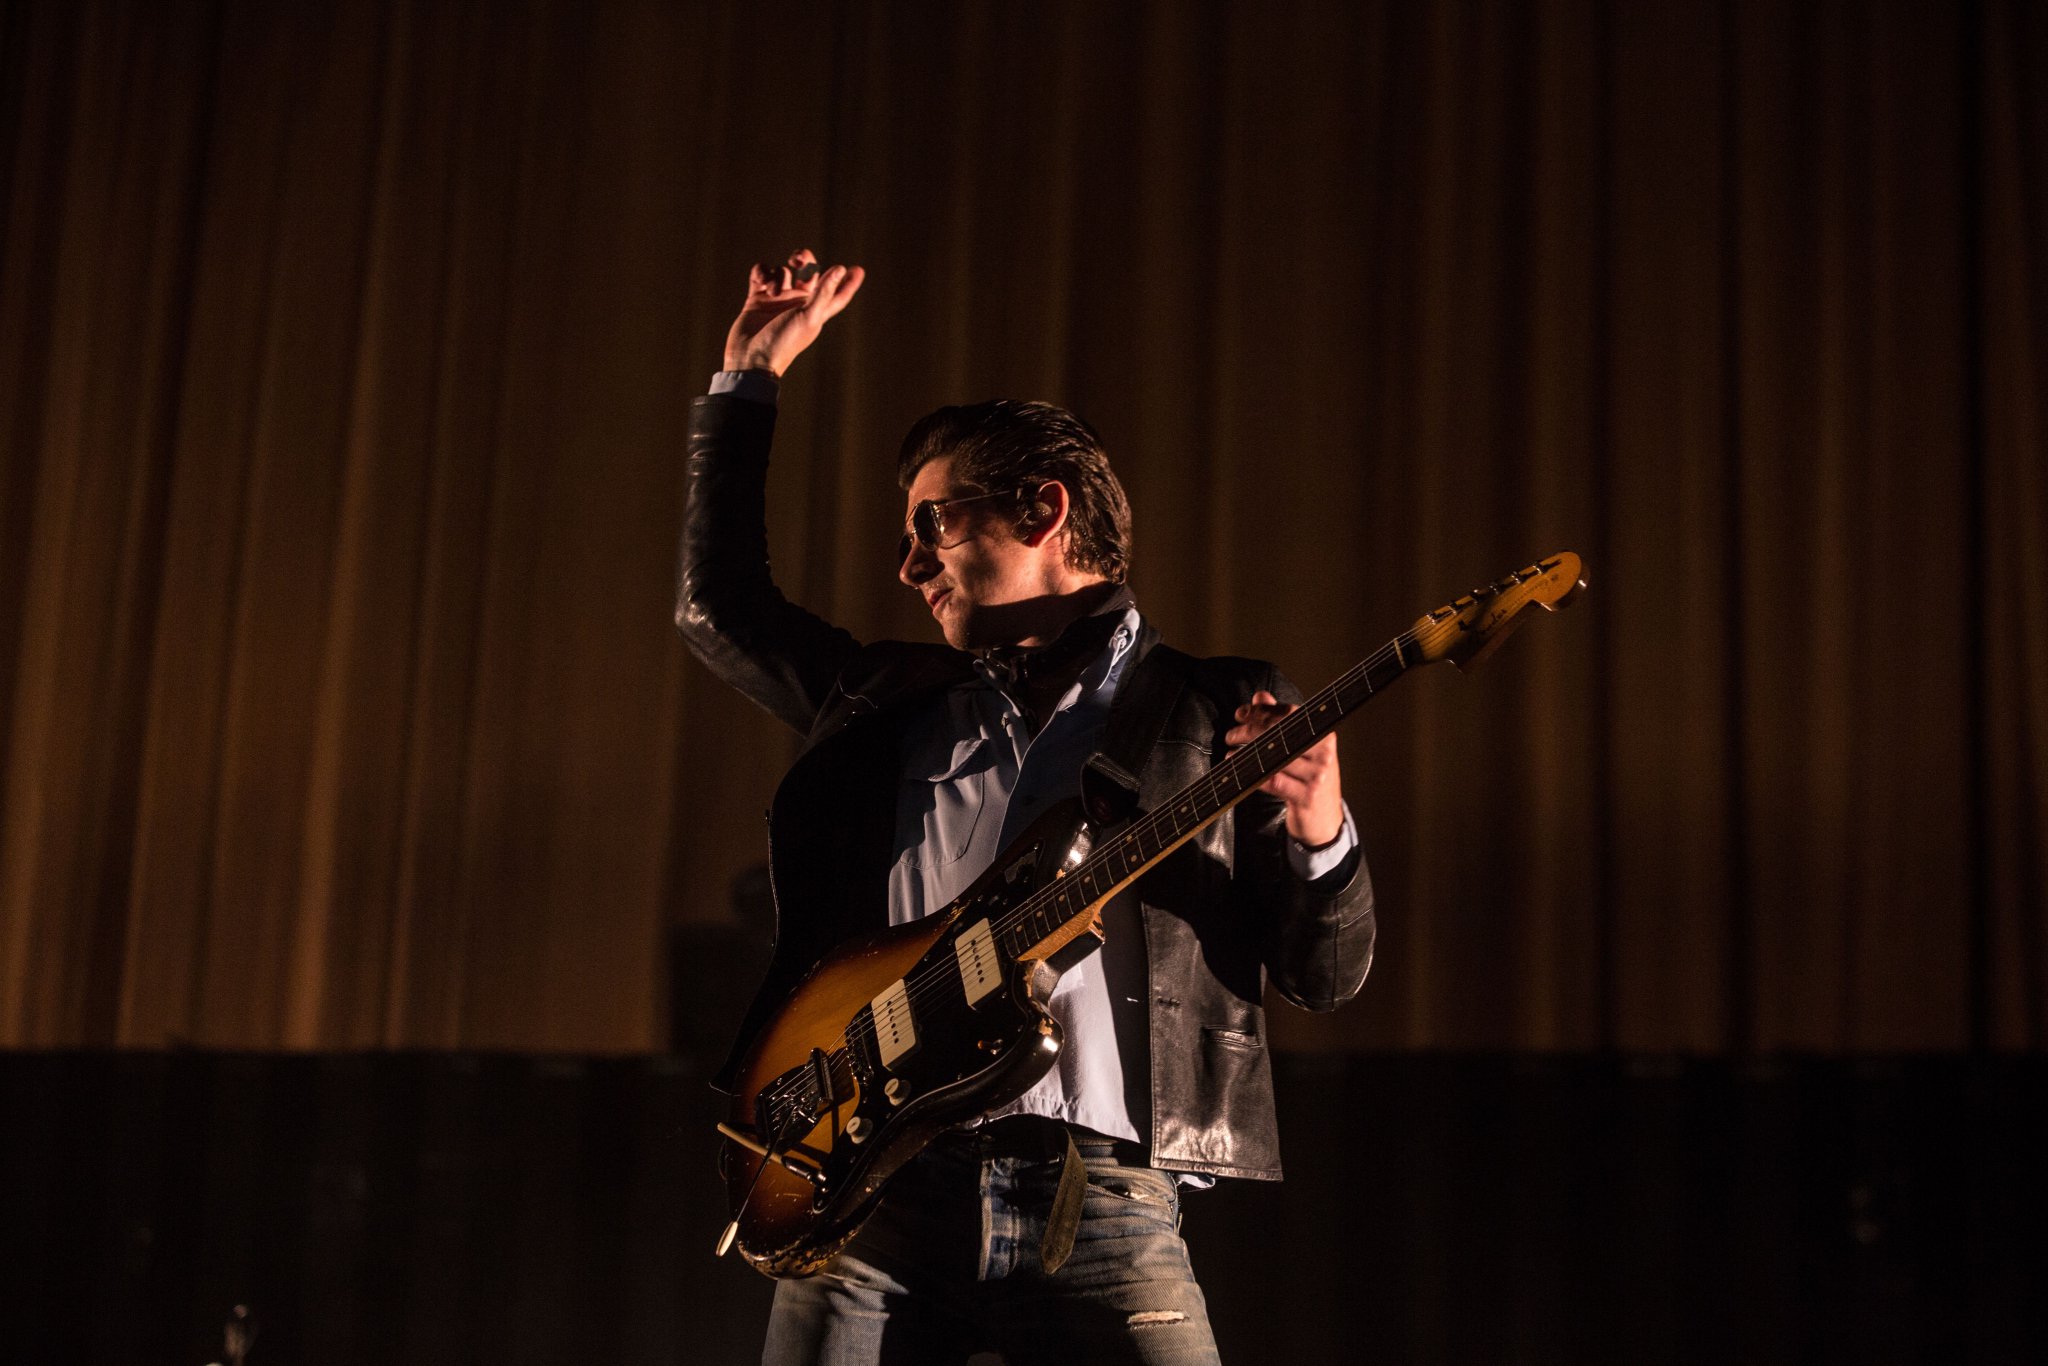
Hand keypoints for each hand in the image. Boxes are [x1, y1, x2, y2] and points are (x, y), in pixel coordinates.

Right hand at [723, 248, 864, 375]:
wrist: (751, 358)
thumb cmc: (784, 342)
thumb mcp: (809, 317)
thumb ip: (825, 292)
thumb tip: (841, 268)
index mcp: (815, 310)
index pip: (837, 294)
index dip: (848, 283)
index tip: (858, 269)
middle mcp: (797, 303)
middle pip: (808, 272)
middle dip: (805, 260)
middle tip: (798, 259)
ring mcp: (777, 299)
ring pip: (782, 271)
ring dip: (778, 275)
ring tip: (773, 292)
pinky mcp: (757, 298)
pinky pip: (761, 274)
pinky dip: (761, 272)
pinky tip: (761, 281)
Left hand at [1224, 690, 1344, 846]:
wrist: (1325, 820)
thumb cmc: (1308, 780)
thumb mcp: (1300, 749)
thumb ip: (1280, 720)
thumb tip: (1260, 697)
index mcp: (1324, 735)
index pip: (1290, 714)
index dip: (1262, 711)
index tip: (1242, 714)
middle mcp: (1324, 754)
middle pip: (1281, 733)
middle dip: (1250, 730)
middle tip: (1232, 734)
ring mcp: (1317, 776)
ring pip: (1275, 757)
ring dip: (1246, 752)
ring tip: (1230, 751)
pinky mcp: (1306, 797)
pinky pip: (1274, 781)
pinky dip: (1252, 773)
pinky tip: (1238, 769)